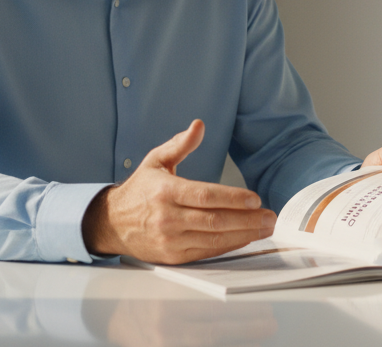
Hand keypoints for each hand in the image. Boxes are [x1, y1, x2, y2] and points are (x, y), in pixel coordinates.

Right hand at [82, 120, 275, 263]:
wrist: (111, 223)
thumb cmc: (140, 190)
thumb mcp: (156, 160)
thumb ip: (180, 145)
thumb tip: (199, 126)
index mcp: (165, 191)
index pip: (204, 195)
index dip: (232, 198)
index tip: (255, 199)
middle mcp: (167, 217)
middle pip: (214, 220)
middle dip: (247, 220)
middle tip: (270, 216)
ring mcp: (169, 239)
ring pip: (213, 239)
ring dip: (244, 235)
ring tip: (265, 228)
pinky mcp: (172, 256)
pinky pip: (206, 252)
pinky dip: (228, 246)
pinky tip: (245, 238)